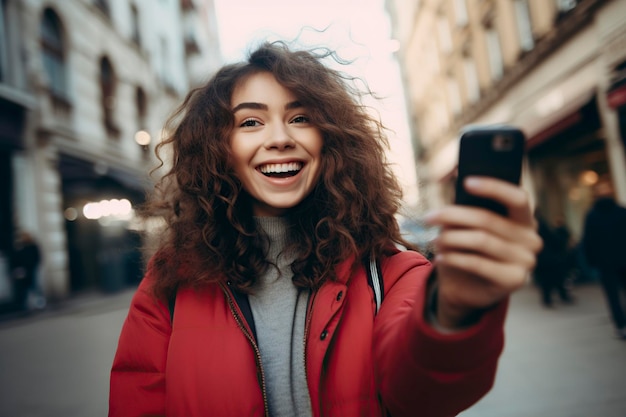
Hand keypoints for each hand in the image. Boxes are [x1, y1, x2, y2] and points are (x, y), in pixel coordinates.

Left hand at [424, 176, 542, 328]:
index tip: (466, 182)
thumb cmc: (467, 251)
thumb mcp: (466, 226)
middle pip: (488, 219)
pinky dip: (454, 258)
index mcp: (525, 219)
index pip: (517, 197)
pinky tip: (440, 258)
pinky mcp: (515, 280)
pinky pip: (479, 263)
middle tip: (428, 217)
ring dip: (450, 239)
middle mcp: (531, 238)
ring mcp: (526, 261)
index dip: (493, 188)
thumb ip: (466, 204)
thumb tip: (451, 177)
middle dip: (453, 216)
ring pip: (481, 240)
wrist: (467, 291)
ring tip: (434, 240)